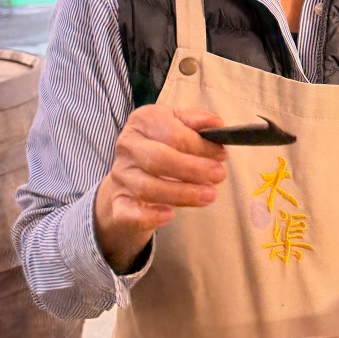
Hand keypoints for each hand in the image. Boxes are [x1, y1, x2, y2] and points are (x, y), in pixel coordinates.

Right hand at [94, 106, 227, 273]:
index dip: (199, 145)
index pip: (172, 133)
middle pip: (158, 158)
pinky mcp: (118, 202)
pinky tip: (169, 215)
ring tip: (208, 195)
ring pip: (148, 187)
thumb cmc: (162, 146)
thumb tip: (216, 124)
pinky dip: (148, 216)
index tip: (221, 155)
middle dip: (192, 169)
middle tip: (218, 175)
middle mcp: (127, 146)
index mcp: (142, 121)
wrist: (132, 175)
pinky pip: (128, 212)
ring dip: (181, 194)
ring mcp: (121, 175)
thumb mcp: (178, 126)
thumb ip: (197, 122)